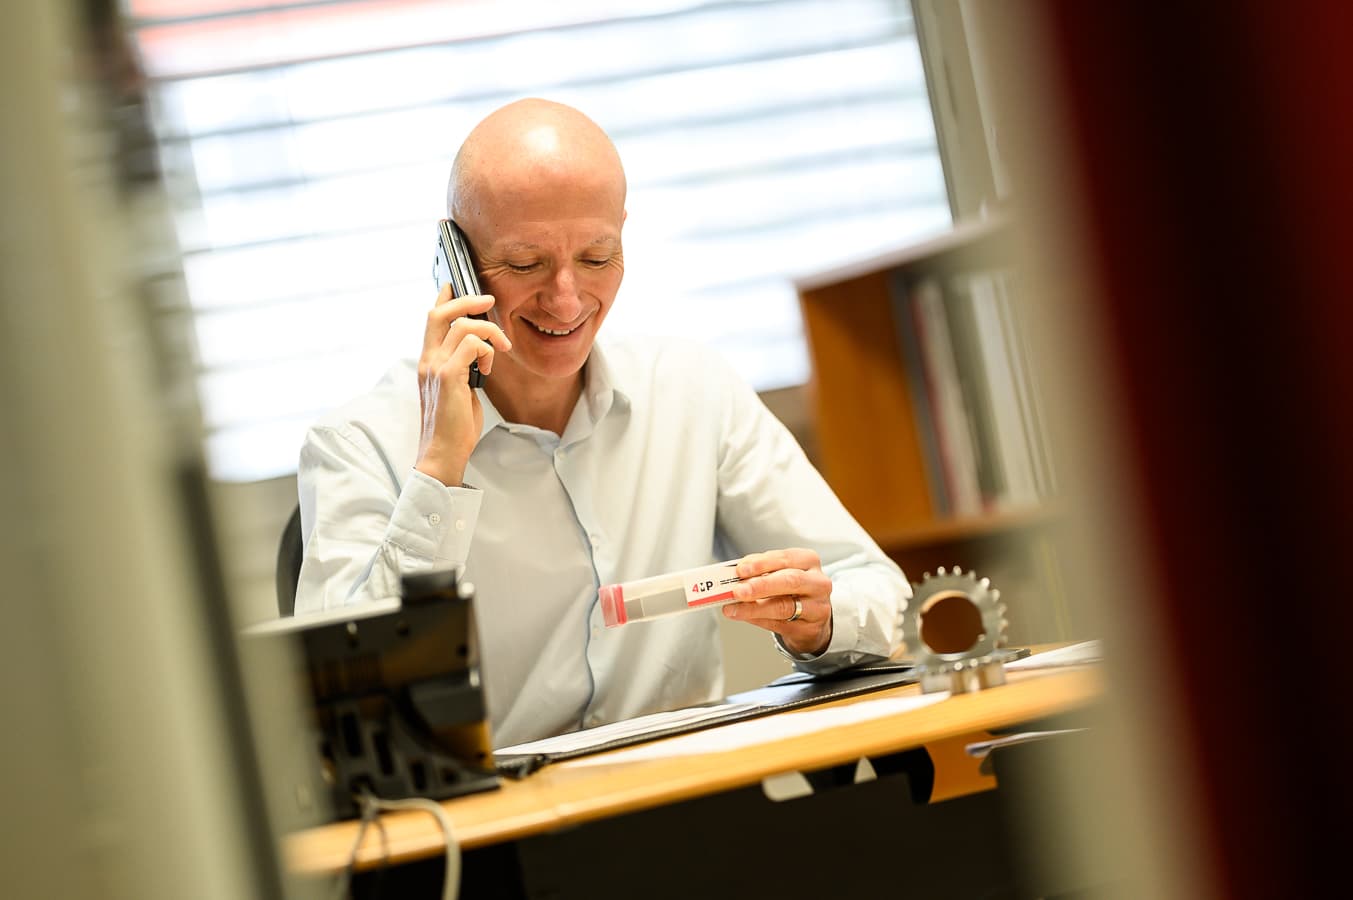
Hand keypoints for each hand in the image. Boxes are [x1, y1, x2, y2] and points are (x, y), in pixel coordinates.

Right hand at [414, 287, 510, 485]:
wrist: (443, 452)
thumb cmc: (454, 425)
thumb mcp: (458, 389)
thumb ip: (462, 367)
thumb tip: (480, 351)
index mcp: (428, 361)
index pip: (430, 319)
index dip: (443, 298)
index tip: (454, 284)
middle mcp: (427, 360)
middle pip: (440, 313)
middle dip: (467, 300)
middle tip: (489, 301)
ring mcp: (435, 367)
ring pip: (463, 327)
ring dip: (489, 331)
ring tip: (501, 349)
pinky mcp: (449, 376)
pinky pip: (473, 345)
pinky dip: (488, 350)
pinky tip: (491, 366)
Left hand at [721, 548, 832, 655]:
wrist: (812, 618)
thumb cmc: (792, 590)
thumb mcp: (779, 573)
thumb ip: (759, 572)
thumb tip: (735, 576)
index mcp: (808, 561)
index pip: (785, 559)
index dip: (761, 564)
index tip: (740, 569)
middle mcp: (817, 583)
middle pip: (790, 581)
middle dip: (761, 585)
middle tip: (738, 590)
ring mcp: (817, 607)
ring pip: (784, 607)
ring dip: (754, 608)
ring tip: (734, 607)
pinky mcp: (810, 629)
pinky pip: (780, 625)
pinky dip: (758, 619)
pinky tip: (744, 616)